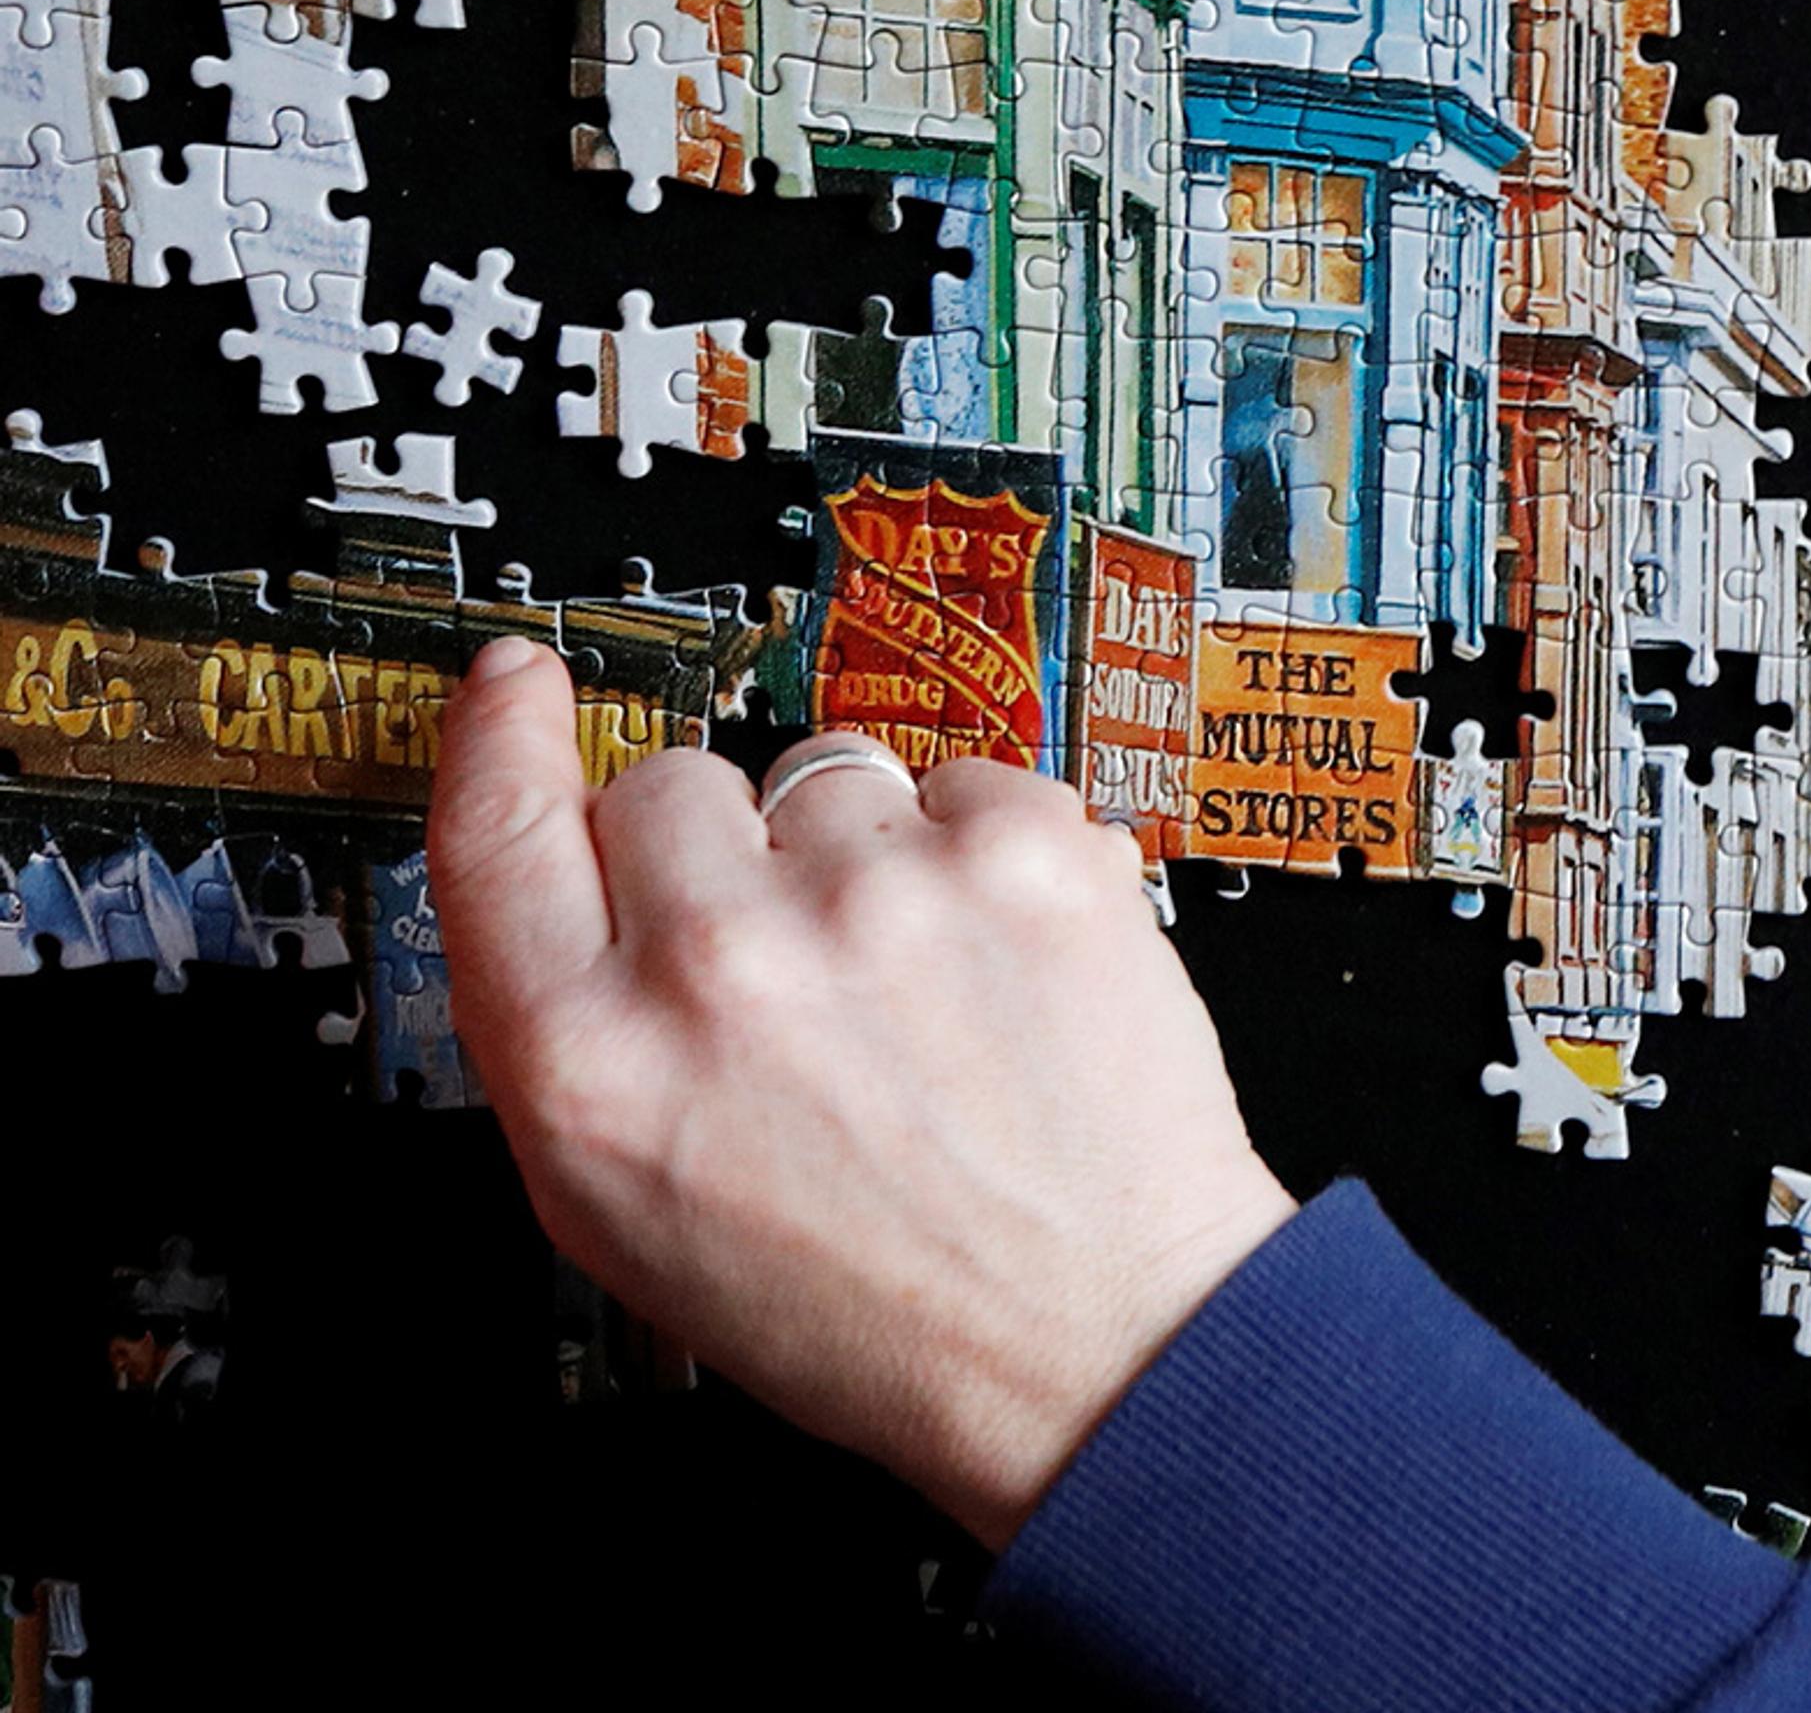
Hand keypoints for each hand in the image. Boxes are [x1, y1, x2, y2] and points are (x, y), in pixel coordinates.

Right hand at [426, 638, 1293, 1547]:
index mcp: (595, 1068)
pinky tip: (996, 963)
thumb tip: (560, 862)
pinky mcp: (1023, 855)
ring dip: (860, 853)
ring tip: (915, 986)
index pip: (492, 834)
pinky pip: (960, 779)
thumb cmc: (875, 1307)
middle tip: (793, 968)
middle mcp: (721, 968)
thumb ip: (576, 1032)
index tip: (519, 687)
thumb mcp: (634, 1213)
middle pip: (667, 789)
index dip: (501, 740)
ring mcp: (879, 898)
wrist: (1098, 1341)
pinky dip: (979, 851)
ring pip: (824, 775)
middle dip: (720, 855)